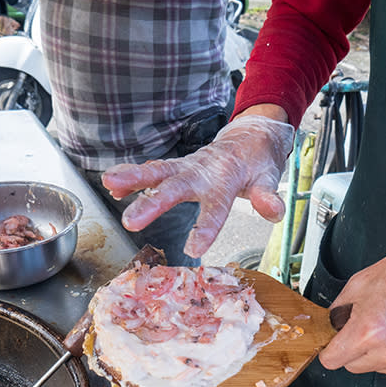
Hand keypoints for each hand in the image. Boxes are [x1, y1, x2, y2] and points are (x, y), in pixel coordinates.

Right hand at [102, 114, 294, 257]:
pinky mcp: (176, 168)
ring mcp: (186, 167)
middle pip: (176, 187)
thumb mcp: (268, 177)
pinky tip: (112, 185)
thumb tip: (275, 212)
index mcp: (226, 178)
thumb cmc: (257, 162)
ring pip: (157, 172)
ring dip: (133, 178)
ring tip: (110, 183)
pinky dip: (132, 176)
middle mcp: (202, 171)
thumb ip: (268, 195)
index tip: (193, 249)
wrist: (249, 137)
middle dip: (152, 202)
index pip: (216, 206)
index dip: (205, 227)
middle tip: (130, 220)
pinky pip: (153, 171)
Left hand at [318, 240, 385, 376]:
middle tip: (372, 326)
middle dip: (356, 350)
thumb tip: (331, 328)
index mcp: (369, 330)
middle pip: (354, 367)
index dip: (330, 350)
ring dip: (382, 353)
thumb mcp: (360, 283)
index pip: (332, 361)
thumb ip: (338, 311)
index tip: (334, 345)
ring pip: (381, 368)